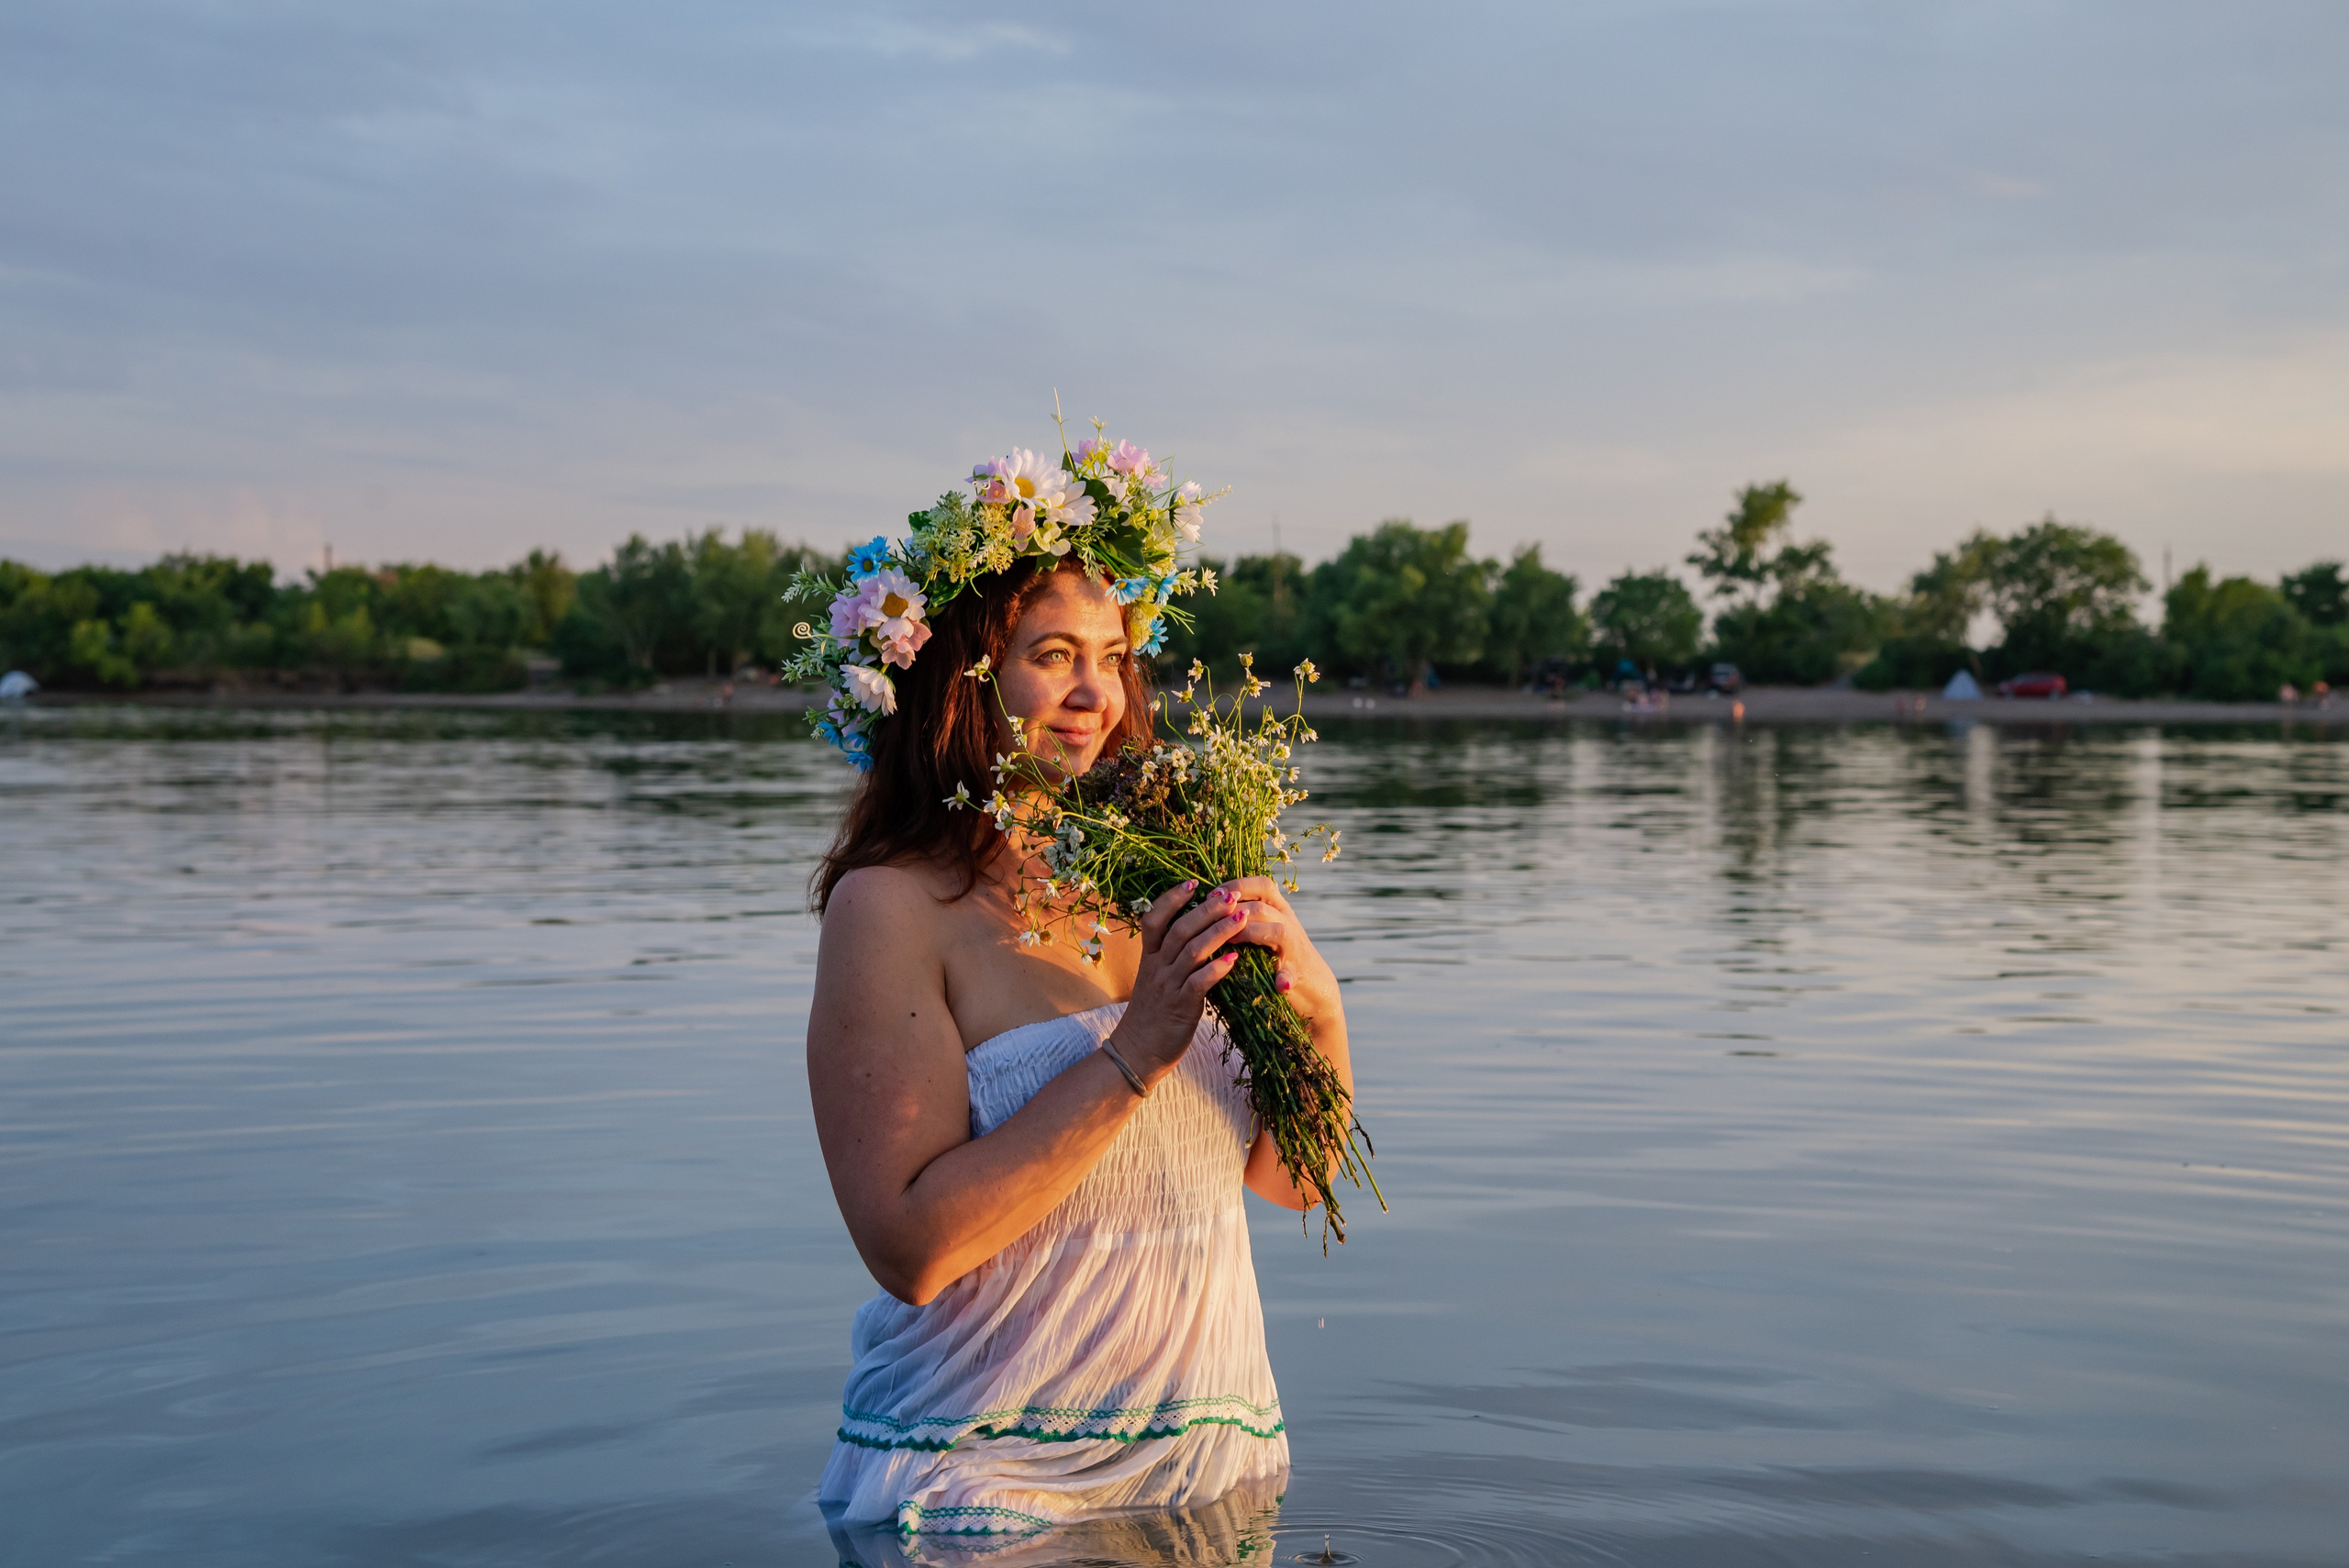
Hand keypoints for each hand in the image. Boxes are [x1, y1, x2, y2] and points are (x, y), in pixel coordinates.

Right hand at [1113, 880, 1251, 1078]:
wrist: (1138, 1051)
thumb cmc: (1152, 1013)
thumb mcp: (1155, 978)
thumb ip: (1169, 955)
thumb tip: (1194, 931)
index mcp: (1149, 957)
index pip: (1154, 919)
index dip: (1172, 898)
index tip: (1194, 881)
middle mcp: (1156, 967)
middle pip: (1179, 929)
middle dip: (1206, 909)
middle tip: (1230, 894)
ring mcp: (1167, 986)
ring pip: (1192, 950)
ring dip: (1219, 932)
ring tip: (1241, 919)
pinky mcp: (1180, 1006)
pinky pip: (1199, 982)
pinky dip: (1217, 968)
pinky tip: (1235, 959)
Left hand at [1215, 876, 1341, 1024]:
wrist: (1312, 983)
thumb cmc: (1278, 952)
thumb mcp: (1265, 926)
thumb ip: (1247, 913)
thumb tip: (1211, 900)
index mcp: (1279, 909)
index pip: (1262, 885)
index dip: (1237, 886)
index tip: (1213, 893)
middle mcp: (1288, 923)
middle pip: (1262, 907)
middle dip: (1234, 910)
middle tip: (1211, 917)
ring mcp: (1294, 948)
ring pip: (1277, 931)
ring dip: (1251, 933)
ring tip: (1230, 939)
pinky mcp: (1296, 974)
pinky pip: (1290, 974)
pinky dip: (1285, 979)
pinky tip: (1280, 985)